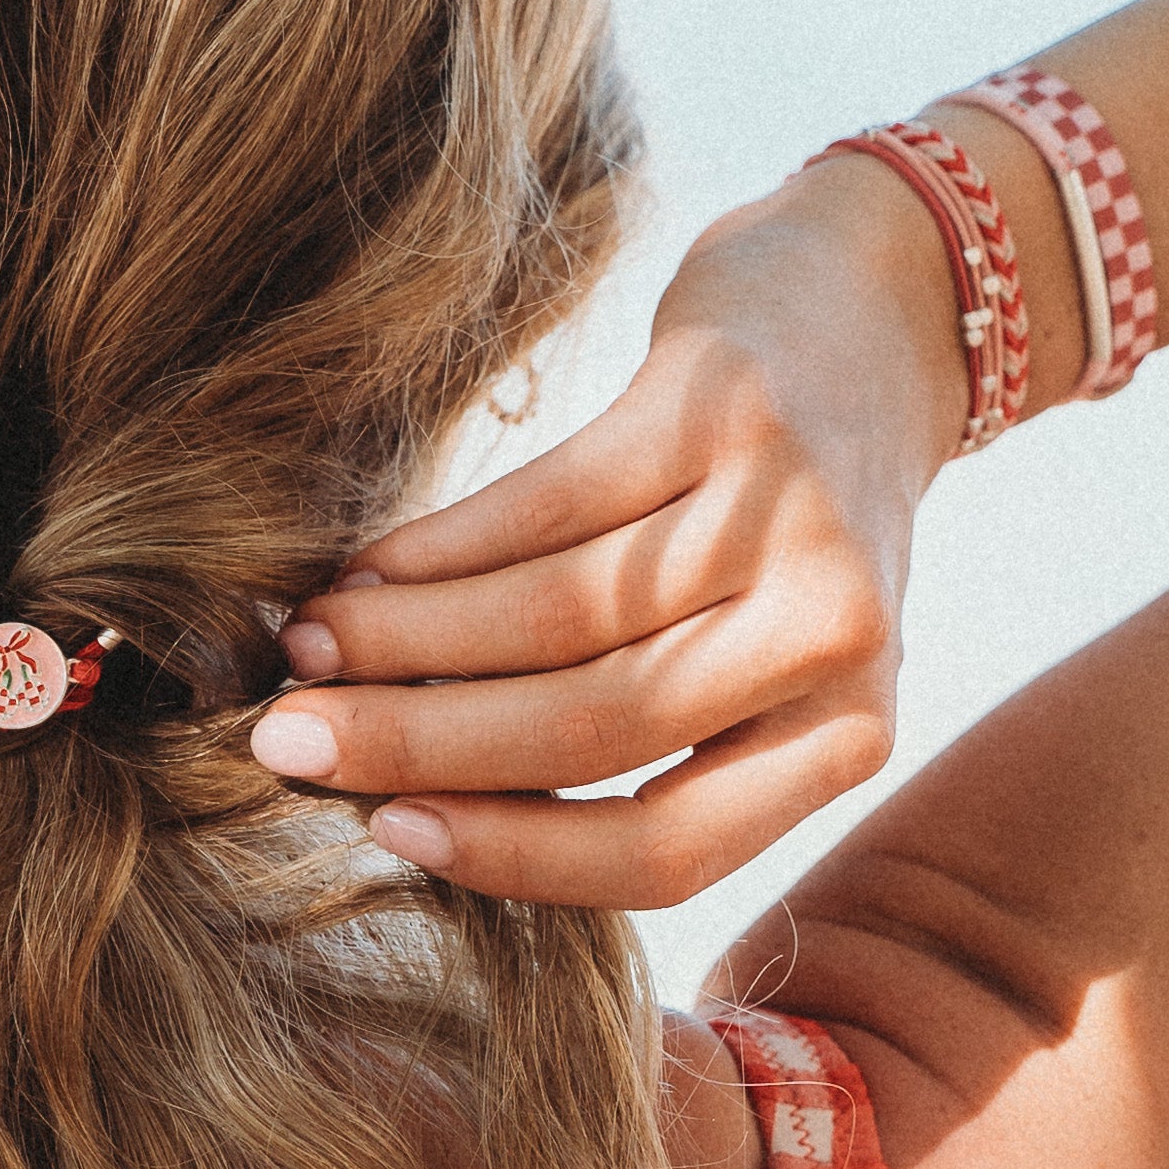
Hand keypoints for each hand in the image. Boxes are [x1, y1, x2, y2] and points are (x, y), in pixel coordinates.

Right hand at [241, 165, 960, 907]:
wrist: (879, 314)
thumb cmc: (776, 522)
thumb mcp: (755, 649)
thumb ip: (643, 732)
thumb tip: (418, 798)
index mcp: (848, 730)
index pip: (668, 848)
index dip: (512, 855)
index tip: (384, 833)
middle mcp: (837, 633)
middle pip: (595, 727)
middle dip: (418, 744)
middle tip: (289, 744)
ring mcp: (787, 514)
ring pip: (559, 613)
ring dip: (405, 639)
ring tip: (308, 648)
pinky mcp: (725, 403)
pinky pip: (551, 501)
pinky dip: (440, 544)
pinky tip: (365, 566)